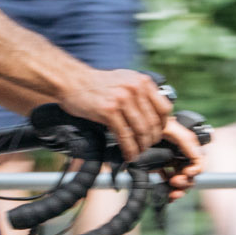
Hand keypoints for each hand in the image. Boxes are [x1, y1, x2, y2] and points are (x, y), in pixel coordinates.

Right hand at [57, 67, 171, 162]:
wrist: (70, 80)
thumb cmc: (95, 83)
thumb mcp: (124, 79)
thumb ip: (139, 92)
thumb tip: (153, 111)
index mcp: (141, 81)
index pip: (164, 108)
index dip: (163, 124)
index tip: (157, 133)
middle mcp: (134, 89)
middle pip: (154, 122)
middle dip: (152, 139)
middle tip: (148, 146)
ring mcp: (121, 100)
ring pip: (141, 130)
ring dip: (142, 146)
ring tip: (138, 152)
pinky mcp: (108, 111)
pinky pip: (124, 135)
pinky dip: (129, 149)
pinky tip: (129, 155)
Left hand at [156, 114, 204, 195]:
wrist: (128, 123)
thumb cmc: (148, 121)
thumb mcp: (169, 127)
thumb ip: (186, 140)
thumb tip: (198, 159)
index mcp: (185, 145)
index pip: (198, 161)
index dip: (196, 170)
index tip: (187, 173)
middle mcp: (178, 154)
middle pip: (190, 174)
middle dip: (185, 182)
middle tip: (174, 182)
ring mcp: (168, 162)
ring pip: (179, 181)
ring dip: (178, 190)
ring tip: (171, 194)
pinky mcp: (156, 168)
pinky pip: (165, 182)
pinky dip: (167, 191)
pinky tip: (166, 196)